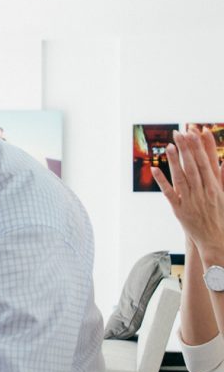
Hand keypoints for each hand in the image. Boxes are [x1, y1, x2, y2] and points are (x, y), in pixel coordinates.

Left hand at [152, 127, 223, 258]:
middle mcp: (203, 192)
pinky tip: (154, 168)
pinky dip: (162, 181)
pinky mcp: (179, 209)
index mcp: (215, 187)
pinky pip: (169, 193)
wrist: (215, 239)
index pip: (206, 162)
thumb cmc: (219, 217)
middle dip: (187, 148)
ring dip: (175, 161)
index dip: (199, 147)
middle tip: (180, 132)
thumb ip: (223, 177)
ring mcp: (191, 200)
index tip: (194, 132)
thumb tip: (223, 161)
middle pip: (194, 166)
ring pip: (182, 177)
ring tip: (169, 146)